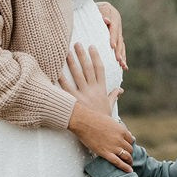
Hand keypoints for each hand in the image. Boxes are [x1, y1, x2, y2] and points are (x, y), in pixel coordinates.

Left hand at [61, 44, 133, 171]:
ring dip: (71, 62)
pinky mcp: (74, 102)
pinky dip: (61, 79)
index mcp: (101, 89)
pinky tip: (55, 70)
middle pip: (87, 68)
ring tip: (66, 51)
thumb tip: (120, 89)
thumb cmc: (103, 119)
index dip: (96, 56)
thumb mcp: (110, 106)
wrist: (99, 133)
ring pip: (77, 75)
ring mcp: (83, 95)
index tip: (92, 46)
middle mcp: (93, 90)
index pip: (100, 69)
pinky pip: (66, 88)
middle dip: (82, 55)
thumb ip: (113, 95)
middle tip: (77, 43)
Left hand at [96, 1, 126, 69]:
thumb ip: (100, 14)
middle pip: (119, 38)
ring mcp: (118, 30)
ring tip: (123, 66)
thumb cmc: (91, 7)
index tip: (112, 46)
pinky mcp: (116, 37)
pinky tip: (123, 66)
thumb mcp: (95, 8)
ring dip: (122, 55)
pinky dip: (122, 56)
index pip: (114, 28)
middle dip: (119, 50)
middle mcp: (117, 23)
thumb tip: (106, 20)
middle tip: (118, 60)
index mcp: (113, 15)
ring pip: (121, 44)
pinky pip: (120, 47)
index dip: (113, 38)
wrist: (94, 6)